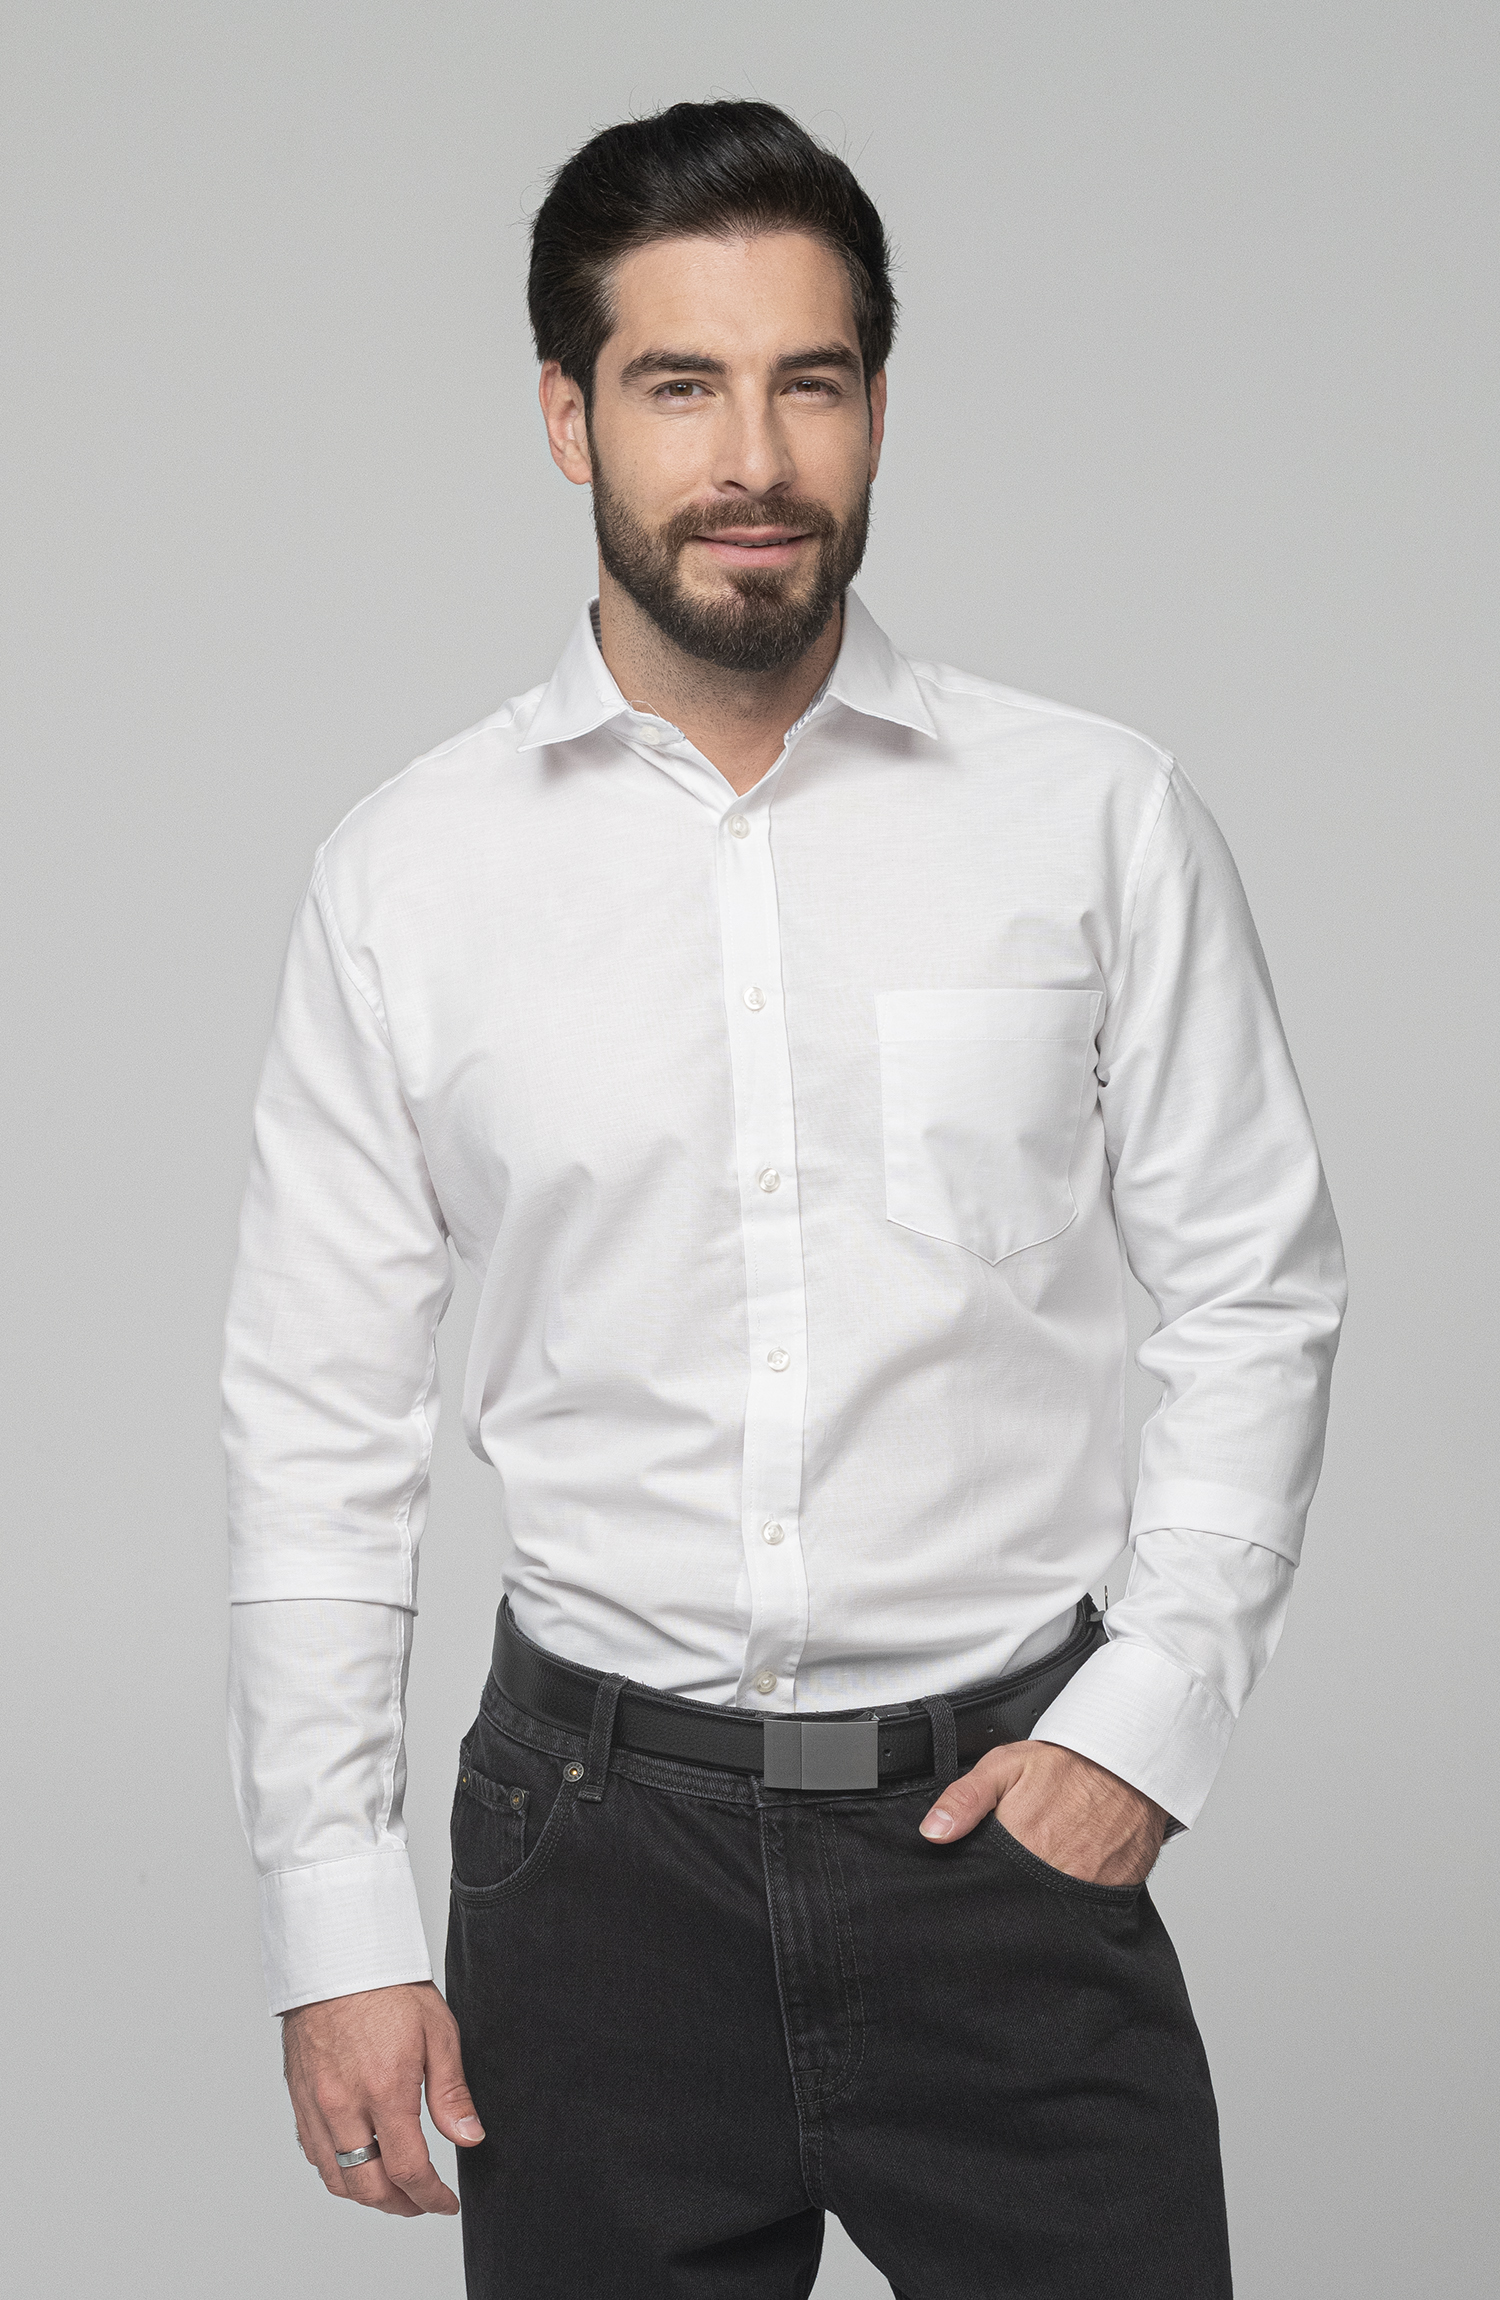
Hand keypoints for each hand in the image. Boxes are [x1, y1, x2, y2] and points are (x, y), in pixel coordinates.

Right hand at [281, 1980, 482, 2216]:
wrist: (337, 1955)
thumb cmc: (389, 1986)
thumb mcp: (438, 2031)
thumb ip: (451, 2093)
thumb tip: (470, 2138)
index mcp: (384, 2089)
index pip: (407, 2170)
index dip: (430, 2198)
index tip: (446, 2204)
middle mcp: (344, 2105)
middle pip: (367, 2187)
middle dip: (399, 2206)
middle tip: (422, 2203)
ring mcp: (316, 2104)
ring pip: (335, 2178)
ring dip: (366, 2195)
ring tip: (393, 2191)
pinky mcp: (299, 2097)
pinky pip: (314, 2152)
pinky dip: (337, 2170)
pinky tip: (358, 2162)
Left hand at [919, 1741, 1166, 1885]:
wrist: (1129, 1764)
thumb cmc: (1069, 1765)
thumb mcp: (1005, 1765)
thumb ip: (966, 1798)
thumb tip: (933, 1832)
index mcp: (1020, 1845)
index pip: (984, 1884)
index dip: (977, 1882)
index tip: (979, 1872)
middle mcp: (1051, 1875)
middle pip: (1015, 1900)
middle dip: (1007, 1891)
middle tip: (1015, 1864)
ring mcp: (1084, 1889)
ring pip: (1048, 1910)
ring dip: (1039, 1897)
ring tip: (1043, 1866)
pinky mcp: (1113, 1894)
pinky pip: (1084, 1909)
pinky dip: (1074, 1899)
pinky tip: (1071, 1874)